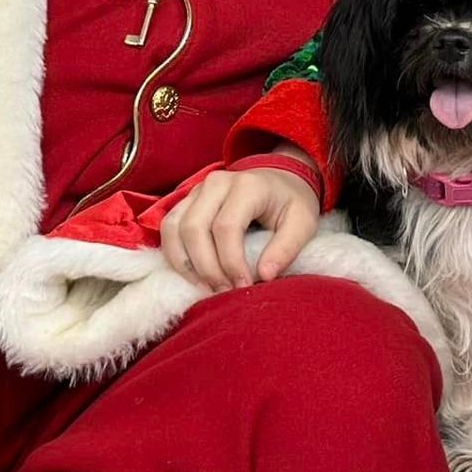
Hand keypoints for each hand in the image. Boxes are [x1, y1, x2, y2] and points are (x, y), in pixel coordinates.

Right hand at [159, 165, 320, 291]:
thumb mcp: (303, 223)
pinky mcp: (187, 200)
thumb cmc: (291, 203)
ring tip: (205, 287)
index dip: (230, 262)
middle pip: (194, 228)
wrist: (280, 179)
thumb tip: (264, 276)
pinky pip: (168, 227)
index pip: (226, 227)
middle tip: (223, 292)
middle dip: (206, 267)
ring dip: (184, 264)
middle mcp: (217, 183)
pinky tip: (192, 275)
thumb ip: (286, 248)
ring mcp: (198, 189)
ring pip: (174, 228)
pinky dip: (174, 254)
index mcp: (247, 186)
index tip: (243, 287)